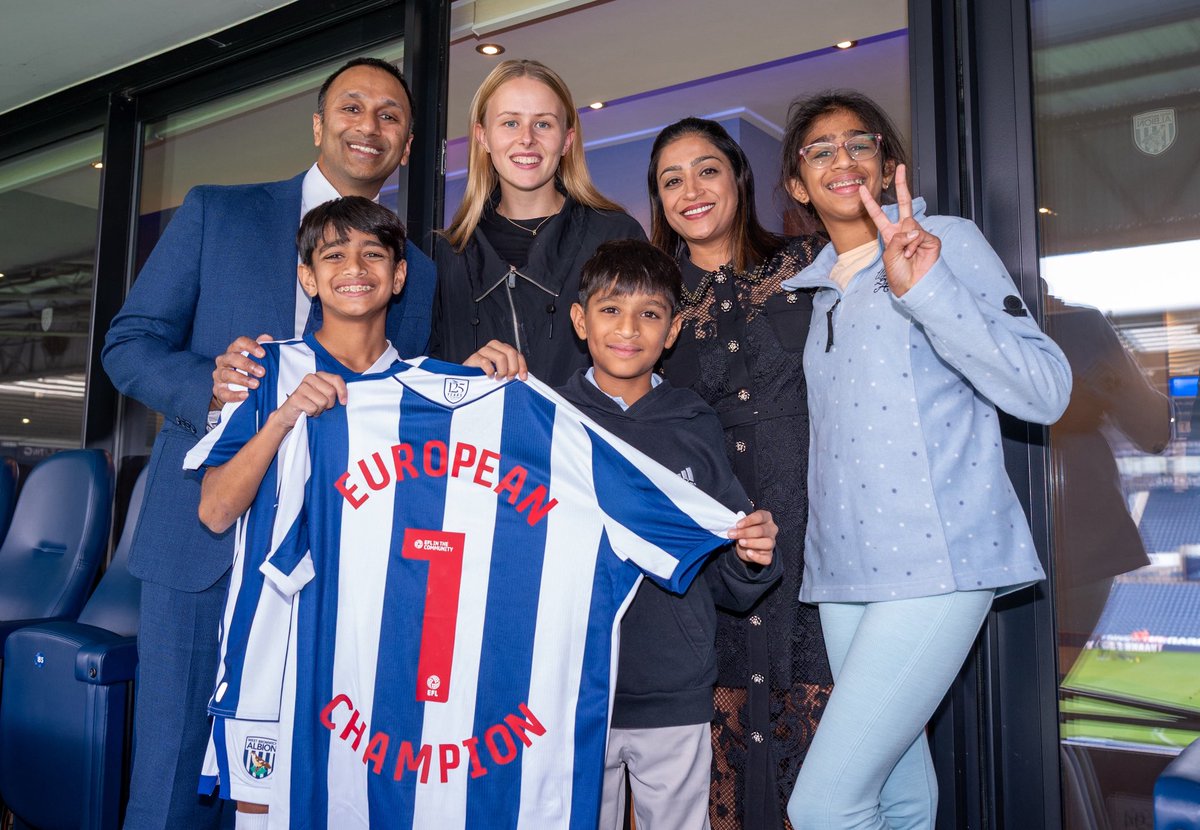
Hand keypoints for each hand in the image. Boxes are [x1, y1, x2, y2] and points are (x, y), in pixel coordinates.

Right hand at [211, 334, 271, 407]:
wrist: (235, 388)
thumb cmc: (248, 370)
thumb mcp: (256, 359)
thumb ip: (262, 348)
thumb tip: (267, 338)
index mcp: (234, 350)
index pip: (240, 342)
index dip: (251, 346)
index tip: (263, 354)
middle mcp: (224, 360)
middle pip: (232, 358)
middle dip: (247, 364)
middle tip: (262, 372)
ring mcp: (219, 375)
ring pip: (226, 375)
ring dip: (242, 379)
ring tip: (256, 384)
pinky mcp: (218, 389)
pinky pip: (224, 392)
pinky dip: (234, 395)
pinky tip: (246, 395)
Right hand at [270, 372, 347, 431]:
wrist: (289, 414)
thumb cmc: (310, 404)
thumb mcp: (324, 396)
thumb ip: (334, 392)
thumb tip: (346, 398)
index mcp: (319, 375)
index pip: (337, 379)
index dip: (343, 392)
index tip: (343, 402)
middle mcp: (310, 378)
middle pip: (331, 392)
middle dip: (329, 404)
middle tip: (321, 406)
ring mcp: (302, 387)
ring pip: (323, 402)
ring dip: (320, 410)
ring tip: (313, 408)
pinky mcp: (296, 397)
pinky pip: (313, 408)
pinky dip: (312, 413)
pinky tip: (306, 411)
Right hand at [463, 340, 527, 379]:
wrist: (467, 378)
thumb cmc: (485, 375)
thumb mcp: (502, 372)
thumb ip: (512, 371)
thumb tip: (523, 376)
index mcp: (502, 349)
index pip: (517, 354)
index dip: (522, 366)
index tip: (523, 378)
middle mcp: (494, 347)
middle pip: (510, 352)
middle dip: (512, 368)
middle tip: (508, 378)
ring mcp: (483, 351)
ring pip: (500, 357)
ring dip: (502, 370)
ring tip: (498, 378)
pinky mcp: (474, 357)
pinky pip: (486, 362)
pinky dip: (490, 371)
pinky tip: (489, 376)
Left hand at [727, 509, 775, 566]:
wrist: (745, 546)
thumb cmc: (745, 531)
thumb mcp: (742, 526)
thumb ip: (740, 526)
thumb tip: (733, 530)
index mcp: (766, 517)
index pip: (760, 516)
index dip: (748, 520)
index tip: (737, 525)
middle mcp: (771, 529)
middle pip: (761, 530)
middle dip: (746, 532)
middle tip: (733, 534)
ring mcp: (772, 543)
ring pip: (767, 543)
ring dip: (752, 543)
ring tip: (741, 542)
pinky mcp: (769, 555)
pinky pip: (766, 557)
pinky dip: (757, 556)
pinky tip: (748, 553)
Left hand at [859, 164, 940, 296]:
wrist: (913, 287)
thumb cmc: (898, 275)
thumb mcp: (889, 256)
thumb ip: (897, 239)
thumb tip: (912, 228)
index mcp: (890, 235)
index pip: (879, 215)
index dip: (870, 203)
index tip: (861, 190)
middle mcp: (904, 231)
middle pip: (903, 203)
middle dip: (901, 184)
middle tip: (900, 167)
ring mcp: (918, 234)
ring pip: (909, 224)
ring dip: (905, 242)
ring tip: (906, 256)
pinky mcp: (930, 239)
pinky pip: (919, 234)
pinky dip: (914, 245)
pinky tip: (914, 255)